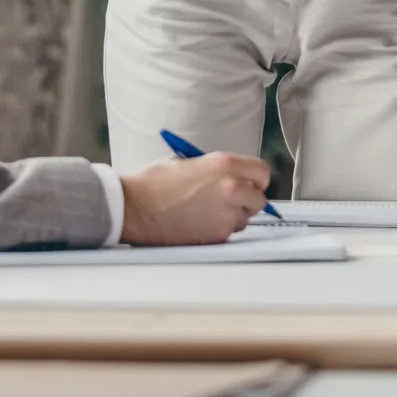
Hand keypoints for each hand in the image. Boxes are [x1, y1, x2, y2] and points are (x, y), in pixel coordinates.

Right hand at [118, 152, 271, 245]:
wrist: (133, 207)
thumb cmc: (153, 183)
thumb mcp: (189, 162)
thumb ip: (217, 169)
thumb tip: (234, 178)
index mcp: (225, 164)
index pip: (262, 173)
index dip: (255, 181)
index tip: (248, 185)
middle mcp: (232, 187)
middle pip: (259, 199)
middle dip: (247, 201)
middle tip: (230, 202)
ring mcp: (226, 213)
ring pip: (245, 218)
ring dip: (233, 217)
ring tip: (207, 213)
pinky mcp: (217, 234)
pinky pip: (229, 232)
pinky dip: (218, 230)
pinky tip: (198, 224)